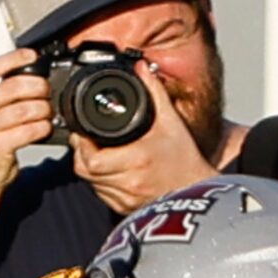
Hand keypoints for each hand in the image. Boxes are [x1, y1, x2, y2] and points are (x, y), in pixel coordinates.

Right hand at [0, 49, 54, 200]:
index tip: (32, 56)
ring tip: (48, 113)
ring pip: (24, 109)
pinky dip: (42, 128)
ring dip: (44, 109)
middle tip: (47, 92)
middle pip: (13, 86)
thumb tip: (31, 75)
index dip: (13, 58)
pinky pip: (27, 130)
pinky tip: (44, 128)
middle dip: (38, 86)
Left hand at [73, 60, 213, 214]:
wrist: (196, 190)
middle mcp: (128, 182)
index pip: (90, 159)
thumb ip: (154, 92)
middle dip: (82, 153)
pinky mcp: (122, 209)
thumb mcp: (171, 121)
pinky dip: (99, 180)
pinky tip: (109, 168)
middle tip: (87, 139)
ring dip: (89, 167)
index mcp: (137, 160)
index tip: (84, 132)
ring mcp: (124, 198)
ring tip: (99, 151)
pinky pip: (100, 193)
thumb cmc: (185, 159)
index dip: (82, 144)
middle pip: (85, 170)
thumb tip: (142, 68)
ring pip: (90, 183)